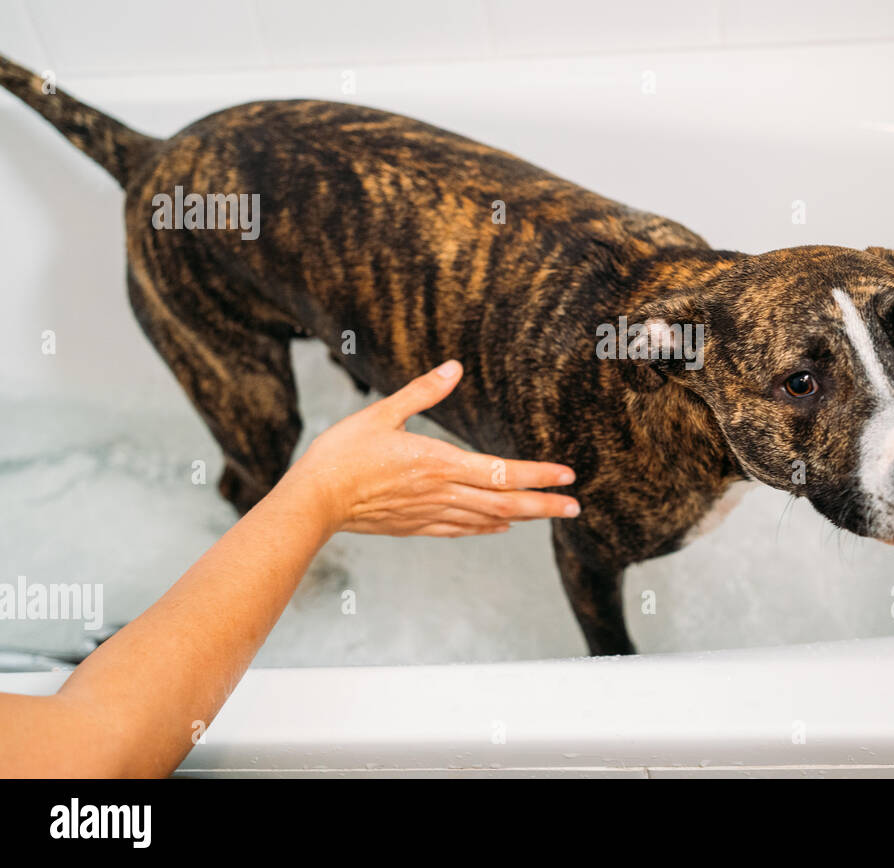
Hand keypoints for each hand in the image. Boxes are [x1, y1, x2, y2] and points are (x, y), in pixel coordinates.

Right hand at [286, 360, 579, 536]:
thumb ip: (423, 391)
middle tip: (576, 507)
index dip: (538, 475)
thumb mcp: (382, 413)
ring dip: (523, 518)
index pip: (502, 472)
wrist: (313, 502)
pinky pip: (460, 530)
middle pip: (505, 503)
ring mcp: (430, 514)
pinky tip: (500, 527)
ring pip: (488, 520)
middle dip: (544, 505)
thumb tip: (454, 367)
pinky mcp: (415, 527)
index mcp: (439, 464)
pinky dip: (486, 529)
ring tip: (549, 515)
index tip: (568, 477)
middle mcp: (442, 493)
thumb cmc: (342, 455)